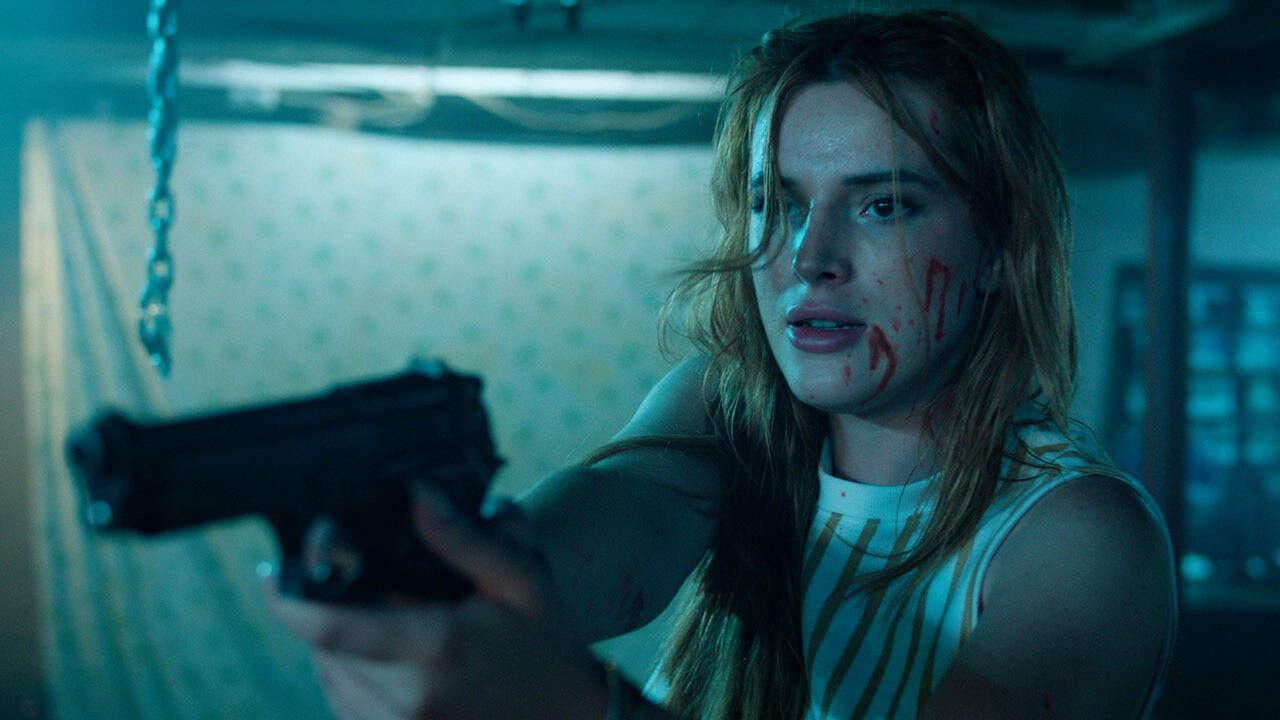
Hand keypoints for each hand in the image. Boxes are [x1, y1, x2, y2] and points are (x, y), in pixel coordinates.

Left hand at [265, 487, 609, 719]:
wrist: (572, 719)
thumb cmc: (547, 646)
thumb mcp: (519, 580)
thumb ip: (461, 539)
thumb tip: (415, 495)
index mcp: (435, 648)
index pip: (330, 627)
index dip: (286, 603)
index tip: (268, 576)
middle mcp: (408, 698)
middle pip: (325, 649)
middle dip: (327, 613)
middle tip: (356, 587)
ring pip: (331, 680)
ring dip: (337, 647)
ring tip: (383, 621)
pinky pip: (347, 707)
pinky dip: (351, 678)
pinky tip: (388, 658)